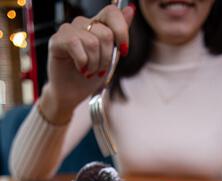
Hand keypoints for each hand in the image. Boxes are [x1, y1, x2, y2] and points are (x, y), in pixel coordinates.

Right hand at [39, 3, 135, 123]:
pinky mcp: (57, 40)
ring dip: (94, 64)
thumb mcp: (112, 57)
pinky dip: (82, 62)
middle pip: (105, 34)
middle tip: (99, 69)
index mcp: (98, 25)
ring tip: (89, 71)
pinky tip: (80, 68)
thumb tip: (130, 10)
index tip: (123, 51)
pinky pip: (74, 44)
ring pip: (92, 42)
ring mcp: (68, 30)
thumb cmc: (91, 77)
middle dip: (106, 58)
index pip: (112, 12)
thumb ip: (120, 34)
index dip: (121, 31)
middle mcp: (83, 24)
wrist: (73, 94)